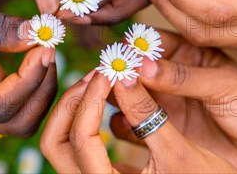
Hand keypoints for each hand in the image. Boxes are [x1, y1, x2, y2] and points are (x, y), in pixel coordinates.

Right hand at [0, 0, 56, 135]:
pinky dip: (27, 75)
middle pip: (13, 122)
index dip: (29, 81)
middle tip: (51, 50)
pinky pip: (9, 92)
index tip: (45, 47)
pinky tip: (35, 47)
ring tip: (46, 47)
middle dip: (39, 91)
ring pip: (15, 112)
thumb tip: (38, 34)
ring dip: (37, 86)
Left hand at [40, 71, 235, 172]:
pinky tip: (115, 96)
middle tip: (95, 75)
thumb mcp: (180, 153)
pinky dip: (91, 117)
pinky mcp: (109, 173)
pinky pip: (84, 143)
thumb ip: (147, 112)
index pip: (79, 139)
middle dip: (71, 104)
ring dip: (79, 108)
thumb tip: (121, 72)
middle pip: (56, 142)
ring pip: (66, 142)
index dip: (90, 100)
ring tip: (104, 80)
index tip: (109, 73)